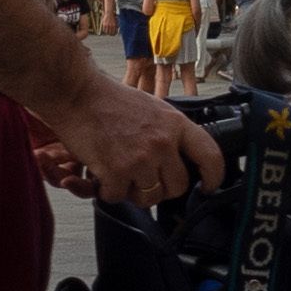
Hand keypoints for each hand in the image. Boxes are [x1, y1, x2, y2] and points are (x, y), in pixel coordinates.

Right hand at [36, 78, 223, 205]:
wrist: (76, 93)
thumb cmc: (108, 99)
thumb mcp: (152, 107)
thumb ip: (169, 131)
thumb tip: (178, 156)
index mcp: (174, 124)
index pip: (210, 155)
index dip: (214, 176)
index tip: (208, 185)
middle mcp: (162, 143)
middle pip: (177, 186)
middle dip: (162, 189)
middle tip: (145, 180)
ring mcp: (140, 159)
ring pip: (149, 197)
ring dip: (133, 191)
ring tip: (121, 173)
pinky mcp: (116, 172)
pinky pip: (119, 197)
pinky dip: (109, 190)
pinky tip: (102, 173)